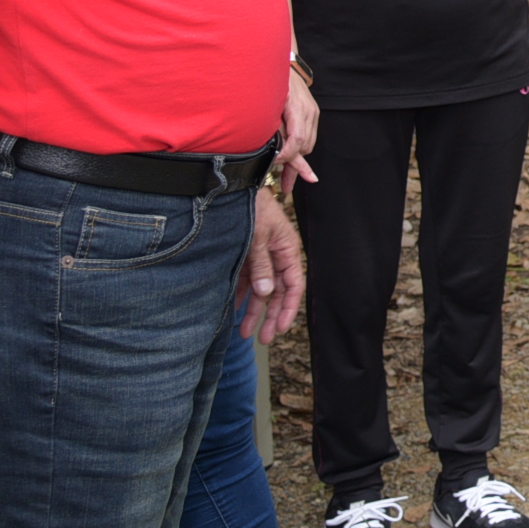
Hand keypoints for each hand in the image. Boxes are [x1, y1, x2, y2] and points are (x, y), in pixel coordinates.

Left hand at [239, 187, 304, 341]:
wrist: (234, 188)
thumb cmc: (252, 207)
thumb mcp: (257, 236)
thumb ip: (261, 264)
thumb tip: (265, 292)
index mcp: (287, 250)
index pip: (293, 285)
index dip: (288, 309)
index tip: (280, 328)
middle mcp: (276, 256)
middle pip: (277, 292)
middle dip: (270, 316)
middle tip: (264, 339)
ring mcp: (261, 256)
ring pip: (261, 290)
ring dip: (254, 311)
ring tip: (245, 332)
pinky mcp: (246, 255)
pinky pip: (247, 280)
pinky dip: (243, 296)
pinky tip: (236, 310)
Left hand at [277, 65, 319, 194]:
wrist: (282, 61)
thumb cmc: (270, 81)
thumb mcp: (265, 102)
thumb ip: (270, 125)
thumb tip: (268, 146)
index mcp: (296, 108)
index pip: (297, 139)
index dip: (287, 155)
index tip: (275, 164)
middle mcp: (309, 111)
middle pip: (306, 146)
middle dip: (295, 167)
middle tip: (285, 187)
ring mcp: (313, 112)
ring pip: (309, 144)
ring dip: (298, 160)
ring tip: (288, 180)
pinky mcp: (312, 113)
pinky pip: (310, 137)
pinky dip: (300, 150)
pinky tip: (294, 164)